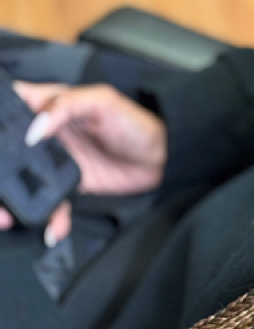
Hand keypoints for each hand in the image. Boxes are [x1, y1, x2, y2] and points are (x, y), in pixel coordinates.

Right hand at [0, 82, 166, 244]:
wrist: (163, 158)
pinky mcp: (68, 183)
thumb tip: (35, 128)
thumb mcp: (103, 101)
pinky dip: (49, 216)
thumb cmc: (136, 122)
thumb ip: (66, 106)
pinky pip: (49, 202)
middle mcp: (46, 132)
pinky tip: (53, 228)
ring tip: (7, 216)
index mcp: (49, 104)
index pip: (8, 104)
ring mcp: (54, 159)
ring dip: (11, 198)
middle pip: (6, 149)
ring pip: (19, 179)